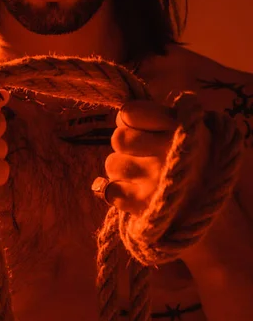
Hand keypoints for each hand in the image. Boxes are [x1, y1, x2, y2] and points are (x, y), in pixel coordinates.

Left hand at [94, 97, 237, 265]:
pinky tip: (136, 190)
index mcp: (180, 127)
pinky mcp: (144, 207)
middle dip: (126, 143)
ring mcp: (155, 182)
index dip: (129, 119)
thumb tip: (122, 114)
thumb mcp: (183, 126)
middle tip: (142, 151)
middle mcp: (169, 154)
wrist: (211, 205)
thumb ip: (153, 114)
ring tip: (143, 172)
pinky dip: (119, 191)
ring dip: (122, 168)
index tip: (140, 126)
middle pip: (118, 138)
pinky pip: (110, 190)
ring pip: (112, 164)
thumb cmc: (190, 154)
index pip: (128, 113)